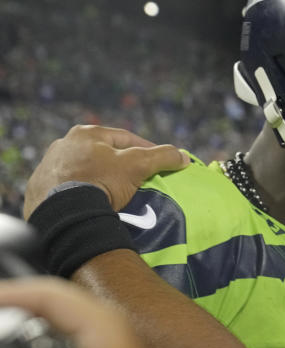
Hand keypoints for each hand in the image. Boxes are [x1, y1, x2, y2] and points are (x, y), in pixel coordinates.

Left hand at [24, 125, 188, 218]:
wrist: (65, 213)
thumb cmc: (102, 181)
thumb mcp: (138, 165)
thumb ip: (162, 157)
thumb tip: (183, 156)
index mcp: (85, 133)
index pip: (125, 138)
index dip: (147, 150)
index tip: (159, 164)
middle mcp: (62, 145)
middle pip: (103, 154)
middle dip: (120, 165)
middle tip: (136, 181)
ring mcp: (48, 167)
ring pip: (83, 170)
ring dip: (98, 178)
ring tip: (114, 195)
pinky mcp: (39, 189)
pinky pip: (67, 188)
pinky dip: (80, 193)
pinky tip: (90, 204)